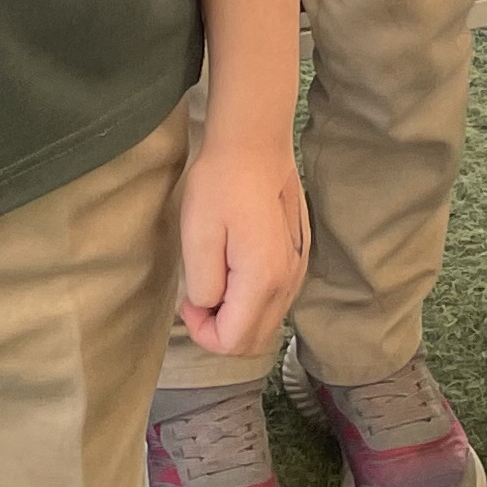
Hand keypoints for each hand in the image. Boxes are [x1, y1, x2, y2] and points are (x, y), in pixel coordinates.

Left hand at [178, 131, 313, 364]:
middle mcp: (287, 281)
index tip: (188, 299)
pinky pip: (276, 301)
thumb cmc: (221, 184)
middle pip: (253, 341)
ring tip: (215, 278)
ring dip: (237, 317)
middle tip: (198, 293)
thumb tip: (209, 305)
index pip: (232, 342)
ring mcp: (298, 269)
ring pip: (267, 323)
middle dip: (220, 330)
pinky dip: (252, 302)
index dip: (201, 332)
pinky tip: (235, 269)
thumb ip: (203, 285)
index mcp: (262, 279)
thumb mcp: (197, 236)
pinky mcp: (298, 257)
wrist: (253, 144)